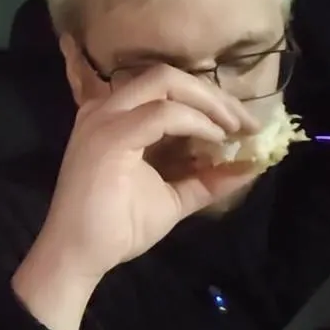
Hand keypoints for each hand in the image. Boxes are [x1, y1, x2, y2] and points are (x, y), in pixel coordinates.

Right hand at [39, 65, 260, 282]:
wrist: (79, 254)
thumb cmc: (117, 227)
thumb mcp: (173, 197)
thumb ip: (206, 179)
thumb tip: (251, 166)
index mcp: (115, 117)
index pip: (164, 88)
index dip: (208, 100)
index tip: (241, 126)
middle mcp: (106, 109)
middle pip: (167, 75)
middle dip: (213, 94)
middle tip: (244, 121)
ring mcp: (105, 118)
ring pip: (165, 81)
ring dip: (208, 102)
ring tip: (234, 128)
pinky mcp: (110, 135)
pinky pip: (164, 113)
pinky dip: (197, 122)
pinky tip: (215, 139)